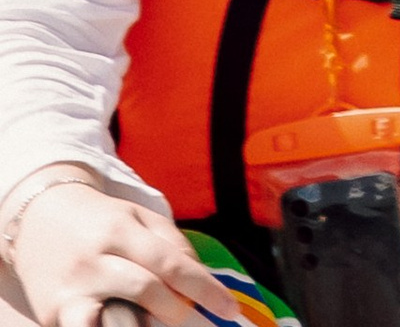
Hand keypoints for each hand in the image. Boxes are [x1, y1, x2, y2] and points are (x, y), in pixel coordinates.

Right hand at [11, 176, 261, 326]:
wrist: (38, 217)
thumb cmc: (98, 220)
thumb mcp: (137, 216)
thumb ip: (171, 242)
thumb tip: (199, 277)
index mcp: (122, 229)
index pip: (171, 263)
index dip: (204, 289)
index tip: (228, 308)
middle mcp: (96, 258)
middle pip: (147, 289)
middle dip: (177, 310)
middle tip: (195, 319)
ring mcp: (73, 288)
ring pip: (113, 317)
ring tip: (155, 324)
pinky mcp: (53, 313)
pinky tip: (117, 326)